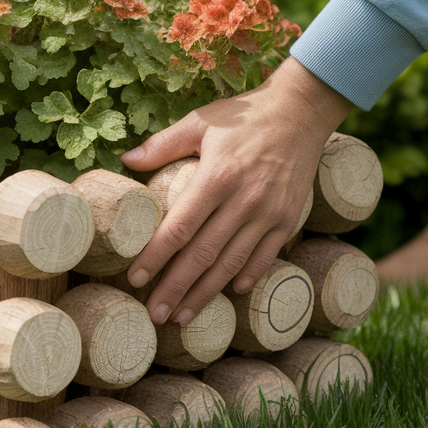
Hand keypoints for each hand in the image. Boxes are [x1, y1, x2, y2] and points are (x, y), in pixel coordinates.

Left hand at [120, 57, 354, 325]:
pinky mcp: (288, 218)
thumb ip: (162, 144)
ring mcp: (269, 213)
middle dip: (176, 288)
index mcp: (217, 177)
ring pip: (232, 263)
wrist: (301, 110)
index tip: (136, 279)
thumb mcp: (199, 122)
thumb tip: (126, 161)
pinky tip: (228, 294)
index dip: (156, 257)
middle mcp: (244, 201)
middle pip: (203, 255)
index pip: (180, 228)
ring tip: (183, 317)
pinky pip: (265, 256)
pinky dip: (246, 276)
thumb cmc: (243, 116)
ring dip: (206, 293)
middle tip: (155, 315)